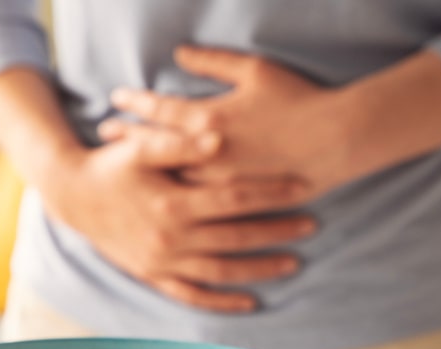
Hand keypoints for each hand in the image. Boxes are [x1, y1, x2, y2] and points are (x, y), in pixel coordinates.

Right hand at [39, 127, 314, 312]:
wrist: (72, 196)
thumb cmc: (111, 164)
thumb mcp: (140, 147)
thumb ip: (180, 141)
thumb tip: (220, 136)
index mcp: (171, 203)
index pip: (234, 198)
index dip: (271, 191)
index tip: (303, 185)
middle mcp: (169, 239)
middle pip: (236, 237)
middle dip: (277, 231)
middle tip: (313, 223)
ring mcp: (161, 263)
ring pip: (221, 272)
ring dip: (259, 269)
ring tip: (294, 262)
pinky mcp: (152, 276)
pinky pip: (192, 295)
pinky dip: (221, 302)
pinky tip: (250, 301)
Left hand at [102, 45, 359, 198]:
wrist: (336, 139)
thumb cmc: (299, 99)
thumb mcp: (255, 70)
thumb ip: (214, 61)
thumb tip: (180, 52)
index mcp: (208, 117)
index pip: (158, 110)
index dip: (134, 102)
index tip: (115, 97)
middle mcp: (205, 153)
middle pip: (153, 147)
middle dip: (127, 138)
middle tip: (104, 135)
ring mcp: (218, 182)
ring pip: (169, 178)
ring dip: (144, 169)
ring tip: (123, 163)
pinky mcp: (235, 203)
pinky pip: (197, 203)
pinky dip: (175, 195)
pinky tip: (162, 193)